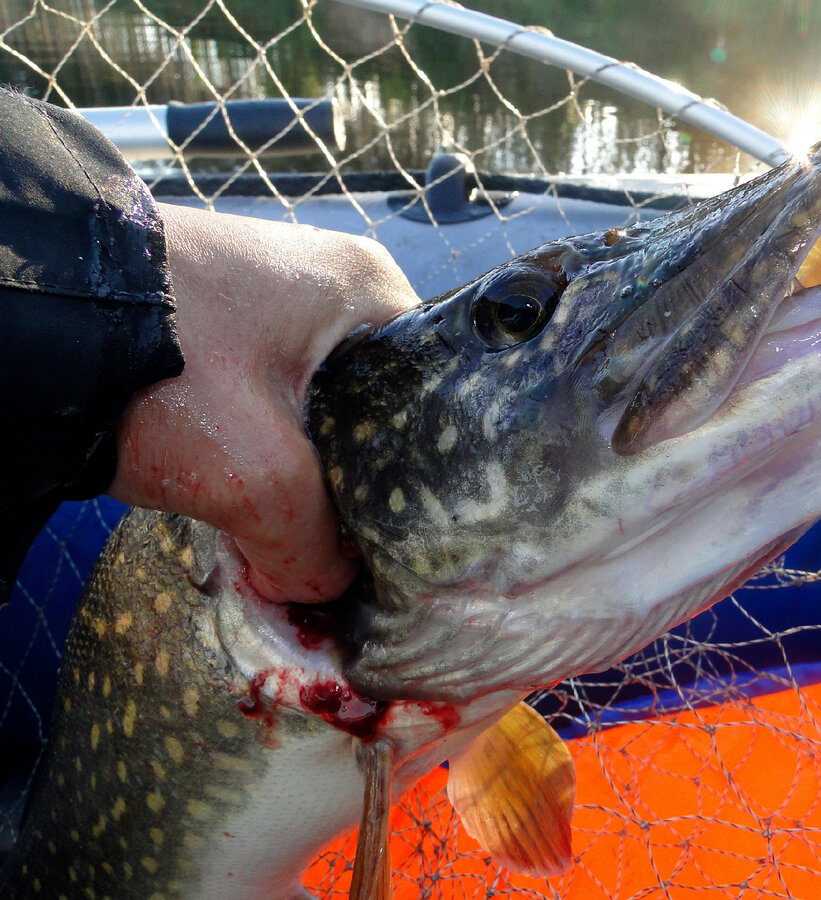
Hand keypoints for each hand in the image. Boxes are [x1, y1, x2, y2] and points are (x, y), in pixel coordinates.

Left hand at [108, 204, 417, 602]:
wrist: (26, 313)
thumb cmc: (158, 366)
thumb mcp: (255, 475)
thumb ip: (313, 548)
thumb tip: (322, 589)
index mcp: (371, 290)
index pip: (439, 397)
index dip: (428, 477)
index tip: (412, 540)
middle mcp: (336, 285)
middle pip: (381, 412)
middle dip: (360, 485)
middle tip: (354, 550)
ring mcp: (278, 300)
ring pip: (325, 414)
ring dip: (309, 475)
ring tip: (304, 532)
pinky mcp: (230, 325)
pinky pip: (278, 402)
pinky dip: (269, 451)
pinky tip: (258, 495)